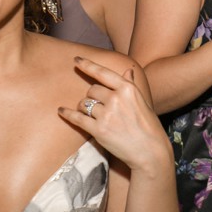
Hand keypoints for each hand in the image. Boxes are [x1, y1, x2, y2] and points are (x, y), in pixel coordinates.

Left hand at [58, 57, 165, 171]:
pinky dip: (67, 114)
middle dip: (92, 97)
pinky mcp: (98, 130)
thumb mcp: (143, 102)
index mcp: (128, 89)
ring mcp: (107, 114)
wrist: (150, 152)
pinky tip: (61, 111)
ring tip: (92, 115)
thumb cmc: (148, 126)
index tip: (76, 59)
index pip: (103, 73)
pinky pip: (77, 118)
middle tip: (99, 107)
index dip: (88, 65)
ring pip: (84, 104)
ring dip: (84, 108)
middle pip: (92, 90)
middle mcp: (116, 98)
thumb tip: (128, 70)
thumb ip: (132, 85)